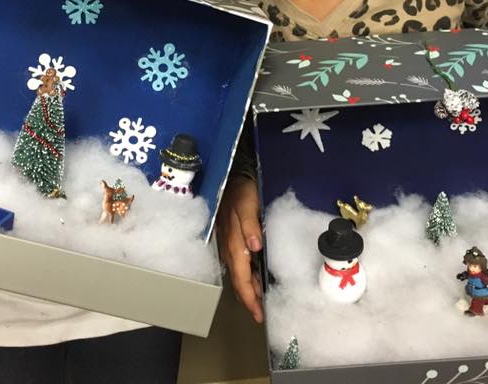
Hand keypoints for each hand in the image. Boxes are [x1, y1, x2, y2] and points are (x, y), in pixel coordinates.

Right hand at [215, 175, 263, 322]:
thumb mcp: (248, 203)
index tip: (258, 312)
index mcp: (233, 240)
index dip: (249, 295)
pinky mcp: (229, 237)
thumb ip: (250, 224)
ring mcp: (227, 242)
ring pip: (237, 271)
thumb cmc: (240, 188)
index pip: (241, 276)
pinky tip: (251, 276)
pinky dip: (245, 273)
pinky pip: (237, 262)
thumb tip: (254, 247)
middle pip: (238, 278)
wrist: (229, 174)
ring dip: (246, 287)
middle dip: (248, 297)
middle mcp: (228, 245)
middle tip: (259, 313)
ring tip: (258, 300)